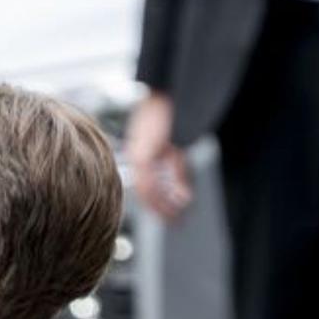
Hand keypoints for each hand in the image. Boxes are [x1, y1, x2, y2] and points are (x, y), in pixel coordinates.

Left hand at [127, 91, 192, 221]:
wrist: (163, 95)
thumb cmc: (165, 118)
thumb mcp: (173, 150)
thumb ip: (176, 173)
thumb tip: (182, 197)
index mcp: (138, 158)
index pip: (144, 189)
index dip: (157, 205)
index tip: (168, 218)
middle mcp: (135, 158)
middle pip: (144, 193)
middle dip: (160, 209)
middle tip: (174, 222)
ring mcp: (138, 156)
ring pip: (146, 189)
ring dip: (161, 204)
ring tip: (175, 215)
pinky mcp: (145, 153)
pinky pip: (149, 178)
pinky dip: (161, 191)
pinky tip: (175, 198)